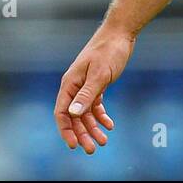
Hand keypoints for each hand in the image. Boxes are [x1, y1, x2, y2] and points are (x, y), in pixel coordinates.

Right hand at [54, 28, 133, 152]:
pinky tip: (109, 125)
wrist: (120, 33)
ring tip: (104, 141)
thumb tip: (72, 114)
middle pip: (74, 116)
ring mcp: (85, 85)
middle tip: (93, 149)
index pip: (61, 112)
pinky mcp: (97, 83)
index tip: (74, 146)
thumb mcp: (99, 74)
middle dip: (82, 134)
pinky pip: (95, 105)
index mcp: (70, 83)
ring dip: (93, 127)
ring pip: (85, 112)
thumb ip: (87, 94)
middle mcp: (75, 86)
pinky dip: (101, 116)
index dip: (66, 130)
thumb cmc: (109, 50)